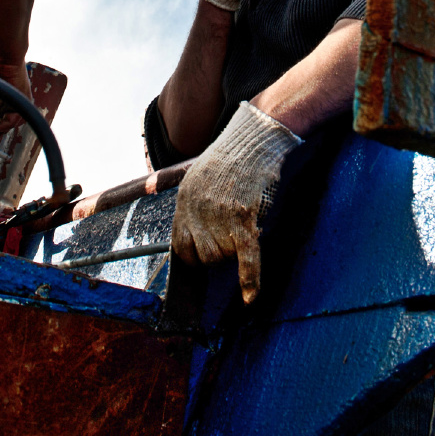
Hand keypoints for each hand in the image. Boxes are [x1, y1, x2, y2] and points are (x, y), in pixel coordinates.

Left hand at [170, 101, 301, 303]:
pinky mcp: (243, 215)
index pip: (180, 247)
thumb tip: (196, 228)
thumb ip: (195, 204)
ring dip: (236, 253)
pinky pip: (245, 256)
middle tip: (234, 237)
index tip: (207, 257)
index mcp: (184, 201)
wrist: (254, 138)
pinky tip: (250, 297)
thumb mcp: (199, 176)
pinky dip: (250, 279)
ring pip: (223, 257)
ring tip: (245, 228)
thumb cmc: (232, 157)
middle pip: (203, 256)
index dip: (196, 256)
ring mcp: (218, 213)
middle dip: (219, 255)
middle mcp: (196, 209)